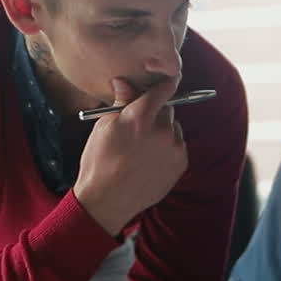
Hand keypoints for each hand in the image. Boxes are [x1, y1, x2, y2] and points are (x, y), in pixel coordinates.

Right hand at [75, 77, 187, 234]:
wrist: (107, 200)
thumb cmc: (99, 162)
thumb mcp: (104, 126)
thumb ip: (121, 101)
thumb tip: (125, 81)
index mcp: (140, 116)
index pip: (164, 88)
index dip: (166, 82)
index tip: (168, 79)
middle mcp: (162, 130)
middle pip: (168, 109)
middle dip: (156, 112)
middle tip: (139, 125)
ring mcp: (174, 147)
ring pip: (174, 128)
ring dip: (163, 131)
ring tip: (143, 148)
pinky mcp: (181, 163)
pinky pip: (178, 146)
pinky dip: (168, 148)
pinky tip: (150, 159)